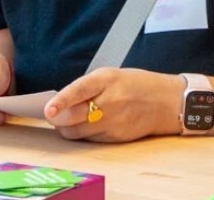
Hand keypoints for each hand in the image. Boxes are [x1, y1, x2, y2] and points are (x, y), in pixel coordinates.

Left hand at [44, 68, 183, 142]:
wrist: (166, 102)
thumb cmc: (134, 84)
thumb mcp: (110, 75)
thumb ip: (86, 87)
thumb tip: (62, 102)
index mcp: (107, 80)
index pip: (79, 91)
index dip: (61, 102)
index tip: (48, 110)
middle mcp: (110, 102)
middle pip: (75, 117)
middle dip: (58, 119)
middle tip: (51, 115)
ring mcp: (115, 123)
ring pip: (79, 132)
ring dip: (68, 128)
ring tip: (68, 119)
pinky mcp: (117, 138)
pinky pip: (91, 139)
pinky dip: (84, 133)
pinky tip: (88, 124)